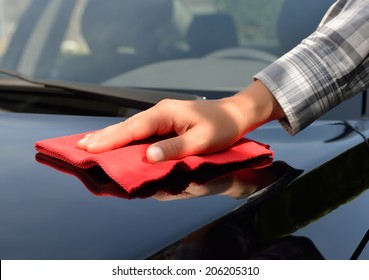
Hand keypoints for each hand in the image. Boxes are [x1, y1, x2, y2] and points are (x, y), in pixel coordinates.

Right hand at [76, 80, 283, 162]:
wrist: (235, 114)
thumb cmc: (222, 127)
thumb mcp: (201, 141)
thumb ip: (174, 148)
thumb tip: (148, 157)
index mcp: (165, 114)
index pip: (133, 129)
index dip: (110, 140)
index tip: (89, 147)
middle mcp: (159, 112)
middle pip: (127, 126)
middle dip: (104, 136)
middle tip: (79, 145)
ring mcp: (162, 116)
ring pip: (132, 127)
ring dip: (111, 135)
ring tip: (90, 143)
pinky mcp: (166, 121)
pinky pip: (141, 130)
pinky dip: (126, 136)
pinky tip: (117, 141)